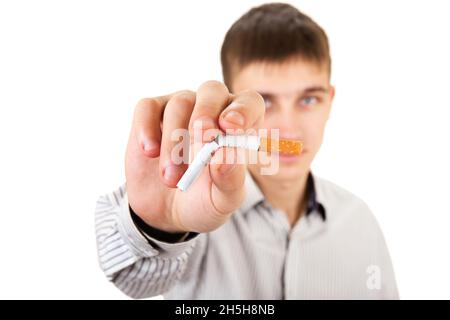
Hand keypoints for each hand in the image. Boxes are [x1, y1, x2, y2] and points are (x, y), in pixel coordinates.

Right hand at [125, 81, 264, 232]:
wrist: (165, 214)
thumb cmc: (202, 201)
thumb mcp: (221, 201)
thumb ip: (229, 180)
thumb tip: (224, 155)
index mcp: (237, 128)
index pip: (249, 103)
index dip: (243, 110)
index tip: (231, 128)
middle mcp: (211, 110)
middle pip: (212, 90)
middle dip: (207, 113)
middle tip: (201, 139)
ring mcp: (179, 108)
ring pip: (179, 103)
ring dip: (174, 141)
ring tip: (171, 179)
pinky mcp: (150, 115)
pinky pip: (147, 107)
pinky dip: (147, 128)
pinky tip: (149, 152)